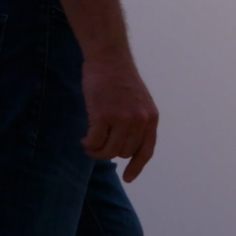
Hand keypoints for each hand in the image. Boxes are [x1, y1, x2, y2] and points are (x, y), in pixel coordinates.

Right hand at [80, 55, 158, 180]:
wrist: (109, 57)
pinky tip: (84, 138)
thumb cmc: (119, 78)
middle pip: (123, 152)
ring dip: (96, 150)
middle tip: (97, 143)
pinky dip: (88, 144)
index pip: (146, 150)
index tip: (128, 178)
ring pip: (109, 151)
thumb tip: (125, 147)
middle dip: (109, 151)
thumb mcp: (139, 100)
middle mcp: (140, 121)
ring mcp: (122, 119)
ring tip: (89, 142)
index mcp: (151, 118)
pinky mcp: (103, 116)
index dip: (136, 166)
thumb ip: (137, 121)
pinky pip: (95, 142)